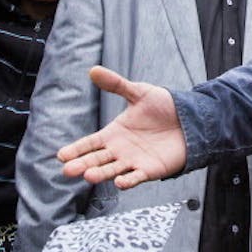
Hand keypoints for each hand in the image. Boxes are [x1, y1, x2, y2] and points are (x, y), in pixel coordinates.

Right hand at [57, 66, 185, 187]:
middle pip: (97, 159)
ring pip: (112, 170)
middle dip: (82, 164)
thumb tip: (93, 70)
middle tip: (67, 170)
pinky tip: (119, 182)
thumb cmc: (163, 106)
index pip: (90, 143)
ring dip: (101, 173)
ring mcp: (134, 161)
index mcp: (114, 133)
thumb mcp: (139, 92)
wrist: (190, 119)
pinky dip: (128, 180)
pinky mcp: (150, 170)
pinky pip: (136, 177)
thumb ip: (116, 84)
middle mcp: (120, 150)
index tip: (61, 155)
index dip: (76, 149)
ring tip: (88, 175)